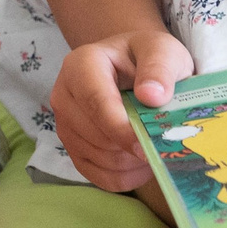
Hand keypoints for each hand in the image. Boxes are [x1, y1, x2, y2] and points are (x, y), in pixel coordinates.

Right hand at [49, 29, 194, 191]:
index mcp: (81, 65)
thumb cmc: (146, 58)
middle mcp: (64, 95)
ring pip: (97, 158)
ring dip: (130, 161)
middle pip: (96, 135)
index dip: (122, 130)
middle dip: (131, 147)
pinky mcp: (72, 147)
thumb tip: (152, 96)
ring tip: (153, 146)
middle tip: (163, 142)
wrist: (131, 66)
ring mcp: (64, 124)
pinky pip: (96, 175)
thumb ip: (159, 68)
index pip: (96, 103)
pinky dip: (123, 176)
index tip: (148, 147)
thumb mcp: (162, 51)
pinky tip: (140, 162)